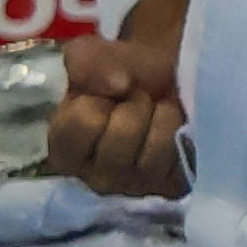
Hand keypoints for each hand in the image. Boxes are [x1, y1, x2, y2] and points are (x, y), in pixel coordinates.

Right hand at [46, 0, 189, 197]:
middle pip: (121, 136)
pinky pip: (179, 159)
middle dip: (136, 103)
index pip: (83, 123)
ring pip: (153, 150)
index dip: (101, 96)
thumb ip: (88, 63)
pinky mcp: (169, 188)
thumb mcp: (97, 58)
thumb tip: (115, 84)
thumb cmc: (127, 76)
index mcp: (65, 149)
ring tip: (159, 108)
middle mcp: (95, 177)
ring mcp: (134, 187)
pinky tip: (176, 125)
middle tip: (139, 98)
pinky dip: (180, 132)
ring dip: (162, 115)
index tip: (108, 92)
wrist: (171, 84)